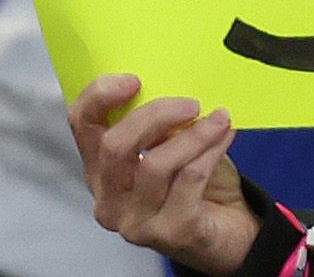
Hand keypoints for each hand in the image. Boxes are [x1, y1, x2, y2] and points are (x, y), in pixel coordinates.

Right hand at [70, 77, 258, 276]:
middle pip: (114, 146)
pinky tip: (224, 138)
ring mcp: (136, 222)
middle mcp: (108, 199)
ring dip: (192, 135)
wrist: (231, 230)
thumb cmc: (195, 184)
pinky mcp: (169, 234)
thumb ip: (157, 123)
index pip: (81, 125)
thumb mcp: (168, 145)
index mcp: (99, 169)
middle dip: (155, 115)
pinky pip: (188, 181)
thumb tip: (169, 85)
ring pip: (154, 164)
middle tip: (190, 103)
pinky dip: (209, 153)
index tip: (133, 79)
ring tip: (217, 119)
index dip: (100, 96)